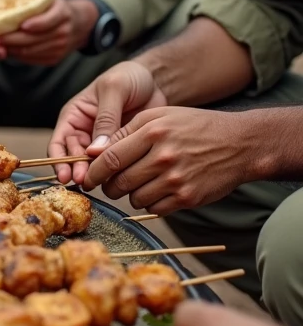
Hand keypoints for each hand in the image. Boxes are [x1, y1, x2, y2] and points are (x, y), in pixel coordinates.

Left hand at [0, 0, 97, 65]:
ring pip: (30, 50)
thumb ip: (33, 1)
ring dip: (9, 49)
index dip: (33, 24)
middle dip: (10, 39)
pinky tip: (5, 49)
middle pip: (34, 39)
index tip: (16, 25)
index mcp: (63, 12)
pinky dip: (17, 55)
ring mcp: (60, 47)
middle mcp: (63, 31)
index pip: (48, 20)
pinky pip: (31, 58)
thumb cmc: (55, 7)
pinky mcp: (54, 59)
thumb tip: (2, 4)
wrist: (79, 24)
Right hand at [48, 60, 165, 185]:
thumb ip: (106, 117)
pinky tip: (119, 181)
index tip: (67, 176)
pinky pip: (114, 167)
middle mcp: (84, 133)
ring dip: (96, 177)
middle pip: (74, 159)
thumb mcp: (114, 89)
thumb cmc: (128, 77)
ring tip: (102, 184)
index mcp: (74, 116)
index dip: (59, 160)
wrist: (155, 80)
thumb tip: (95, 151)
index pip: (59, 142)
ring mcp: (103, 144)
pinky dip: (114, 175)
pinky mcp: (122, 151)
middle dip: (78, 171)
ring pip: (93, 166)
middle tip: (87, 181)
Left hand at [82, 106, 260, 213]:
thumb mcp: (159, 116)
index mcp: (153, 132)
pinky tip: (157, 190)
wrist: (238, 144)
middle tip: (110, 184)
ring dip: (131, 195)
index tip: (88, 178)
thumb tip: (94, 150)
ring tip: (140, 182)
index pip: (111, 158)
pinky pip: (154, 209)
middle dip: (109, 186)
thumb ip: (126, 131)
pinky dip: (150, 203)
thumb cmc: (194, 126)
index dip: (94, 171)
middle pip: (120, 182)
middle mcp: (163, 156)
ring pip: (135, 199)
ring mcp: (176, 180)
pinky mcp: (188, 199)